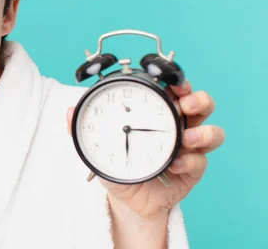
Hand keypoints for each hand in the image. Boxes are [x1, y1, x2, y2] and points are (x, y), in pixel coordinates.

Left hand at [67, 80, 224, 221]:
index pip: (174, 90)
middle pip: (201, 104)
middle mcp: (177, 126)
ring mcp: (188, 149)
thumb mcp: (97, 146)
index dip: (178, 81)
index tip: (173, 80)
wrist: (127, 200)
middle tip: (185, 103)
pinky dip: (190, 161)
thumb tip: (69, 111)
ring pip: (212, 132)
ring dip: (204, 132)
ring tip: (187, 138)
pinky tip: (174, 164)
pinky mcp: (192, 171)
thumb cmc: (117, 165)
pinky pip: (199, 162)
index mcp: (158, 113)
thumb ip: (82, 128)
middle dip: (198, 99)